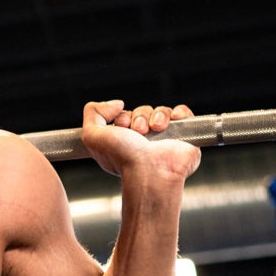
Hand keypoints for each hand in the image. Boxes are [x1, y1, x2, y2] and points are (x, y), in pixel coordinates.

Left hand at [80, 100, 200, 182]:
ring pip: (161, 111)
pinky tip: (173, 120)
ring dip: (157, 115)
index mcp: (123, 144)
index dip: (121, 117)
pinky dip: (179, 112)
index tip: (120, 126)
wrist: (150, 171)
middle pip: (142, 112)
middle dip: (139, 116)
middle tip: (138, 132)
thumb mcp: (91, 136)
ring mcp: (164, 140)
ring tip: (156, 129)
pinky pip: (183, 114)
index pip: (124, 117)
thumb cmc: (123, 158)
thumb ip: (93, 113)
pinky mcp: (184, 137)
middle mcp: (143, 143)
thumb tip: (116, 103)